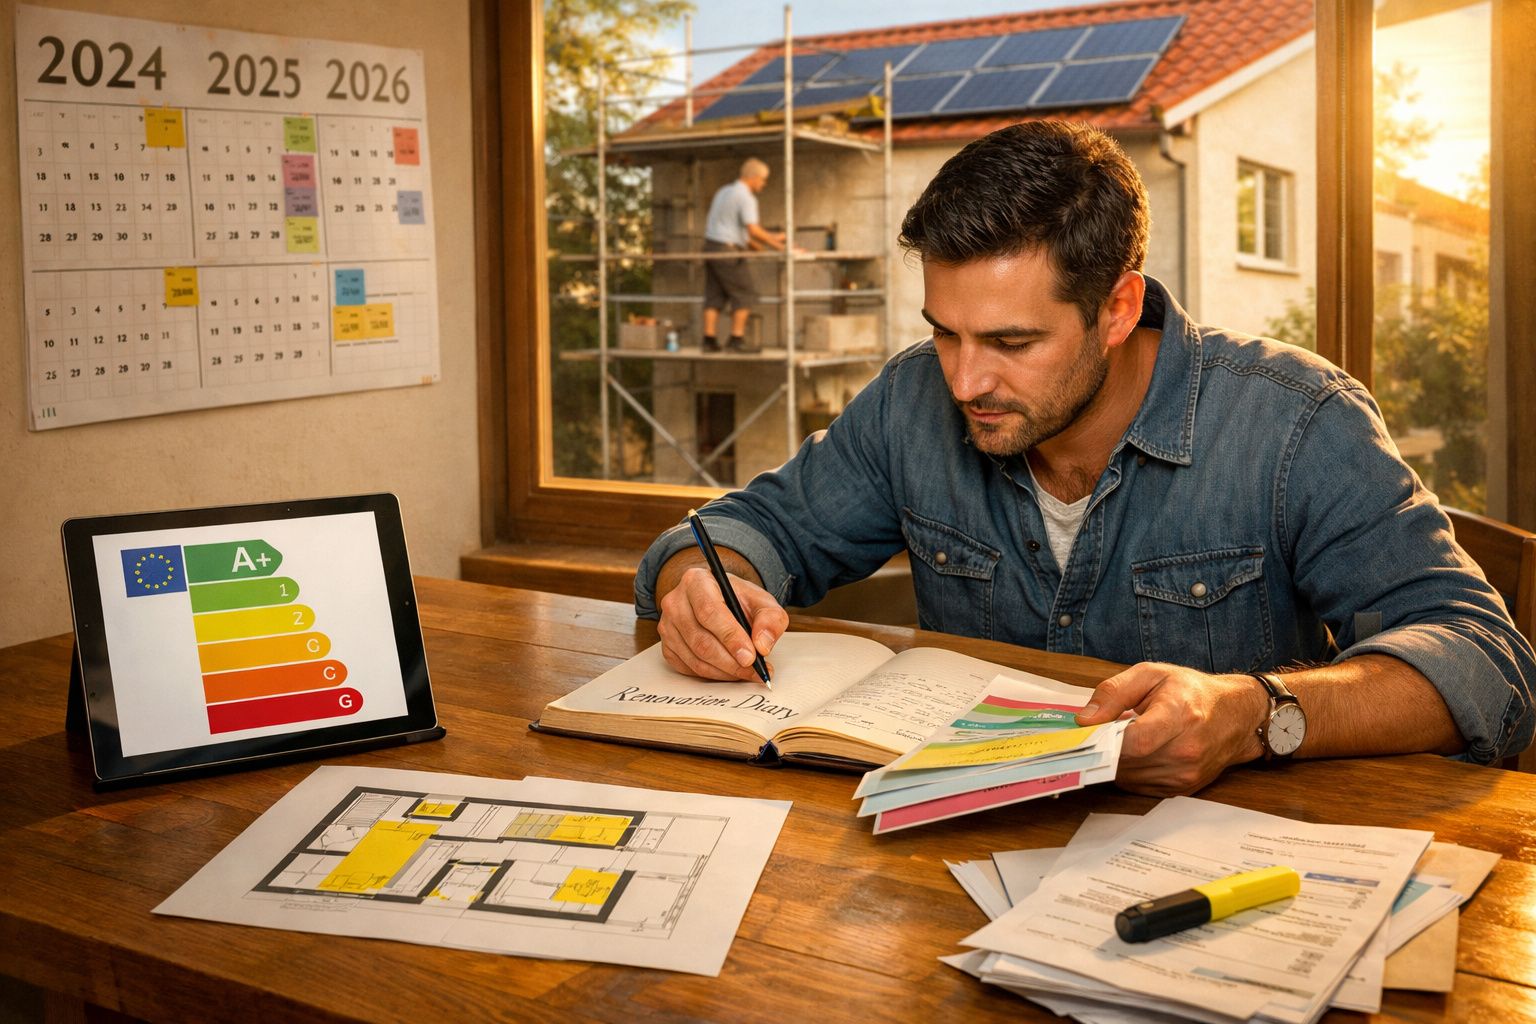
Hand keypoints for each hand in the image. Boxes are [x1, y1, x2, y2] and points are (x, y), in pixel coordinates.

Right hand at [657, 566, 788, 680]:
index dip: (731, 637)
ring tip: (747, 673)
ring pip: (695, 658)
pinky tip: (730, 671)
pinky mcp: (667, 647)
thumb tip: (763, 645)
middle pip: (701, 640)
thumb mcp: (762, 601)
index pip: (709, 612)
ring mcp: (667, 626)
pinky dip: (713, 675)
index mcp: (696, 581)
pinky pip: (689, 668)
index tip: (750, 656)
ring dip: (724, 671)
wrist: (720, 601)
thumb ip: (770, 619)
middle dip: (731, 661)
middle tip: (754, 670)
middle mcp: (675, 602)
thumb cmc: (738, 600)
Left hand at [1075, 663, 1268, 795]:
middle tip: (1099, 732)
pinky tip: (1135, 753)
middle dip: (1106, 748)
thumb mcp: (1150, 674)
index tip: (1088, 731)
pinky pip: (1140, 786)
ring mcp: (1187, 774)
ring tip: (1121, 739)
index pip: (1136, 741)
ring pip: (1129, 778)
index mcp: (1181, 714)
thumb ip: (1113, 693)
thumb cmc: (1192, 691)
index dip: (1106, 740)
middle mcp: (1187, 750)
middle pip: (1128, 762)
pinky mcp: (1183, 789)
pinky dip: (1130, 771)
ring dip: (1116, 761)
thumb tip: (1085, 719)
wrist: (1235, 715)